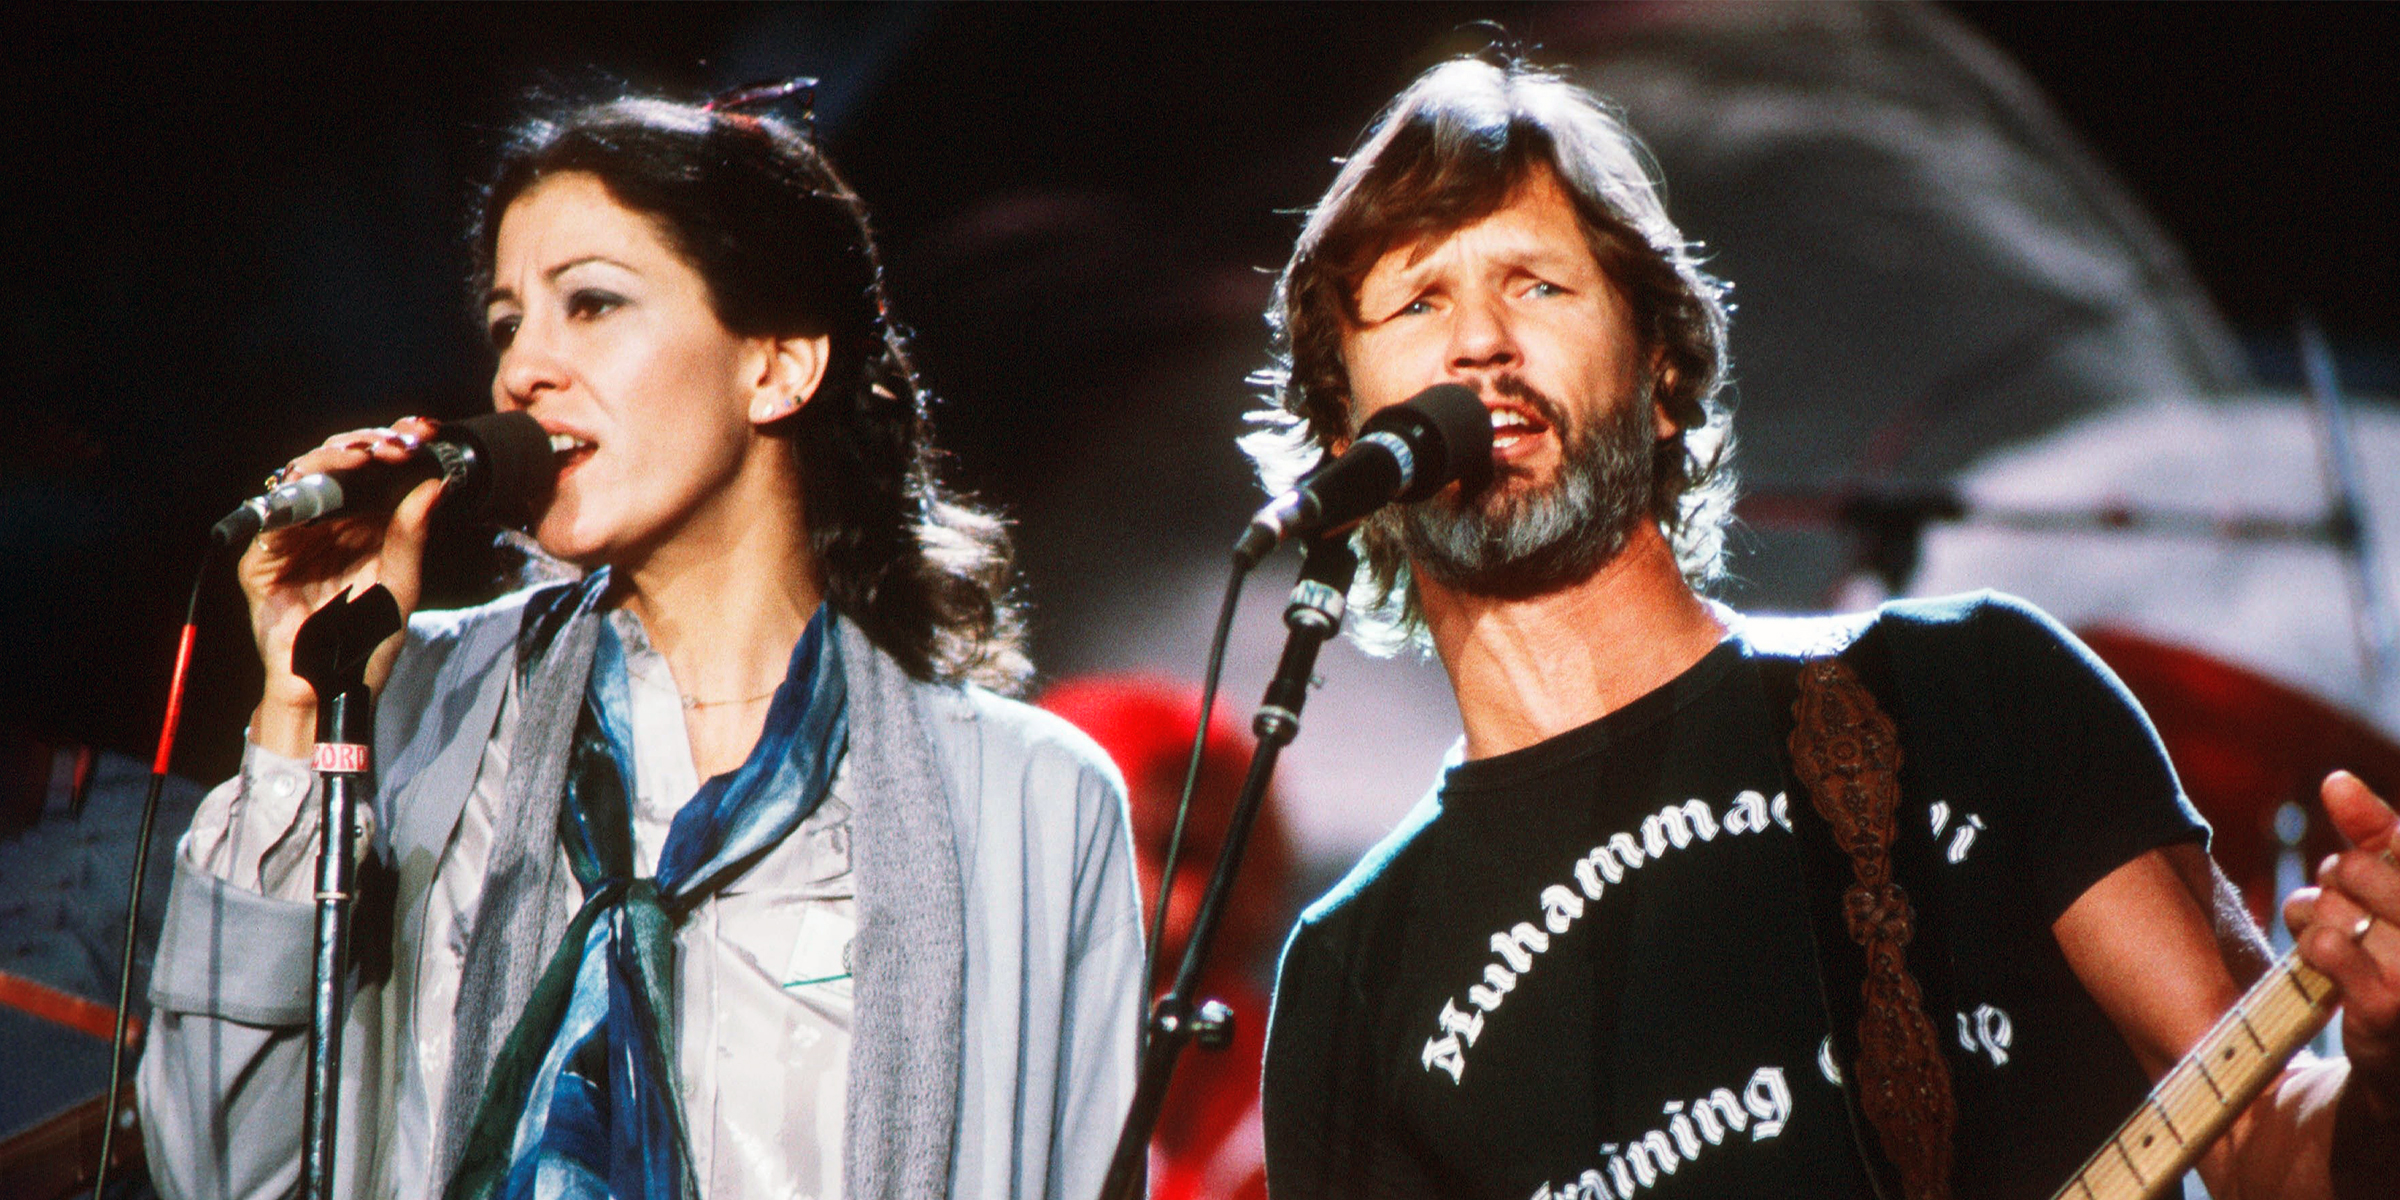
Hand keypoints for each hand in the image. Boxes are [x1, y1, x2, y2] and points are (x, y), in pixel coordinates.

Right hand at [238, 416, 442, 755]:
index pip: (373, 470)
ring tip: (369, 454)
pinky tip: (330, 481)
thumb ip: (413, 534)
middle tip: (400, 444)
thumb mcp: (403, 585)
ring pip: (302, 476)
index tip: (425, 433)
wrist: (334, 690)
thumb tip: (435, 484)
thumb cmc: (367, 643)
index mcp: (360, 526)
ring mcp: (292, 538)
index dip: (394, 444)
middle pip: (337, 462)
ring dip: (336, 457)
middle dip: (370, 443)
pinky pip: (273, 516)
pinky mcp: (263, 559)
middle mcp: (325, 525)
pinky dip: (299, 493)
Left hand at [2284, 771, 2399, 1105]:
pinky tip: (2327, 966)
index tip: (2340, 799)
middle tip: (2347, 910)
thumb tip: (2335, 780)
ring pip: (2332, 902)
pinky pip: (2323, 943)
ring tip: (2332, 939)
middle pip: (2356, 866)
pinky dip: (2312, 948)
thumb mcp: (2397, 899)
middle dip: (2337, 883)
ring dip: (2315, 917)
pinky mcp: (2390, 1006)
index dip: (2371, 822)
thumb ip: (2377, 837)